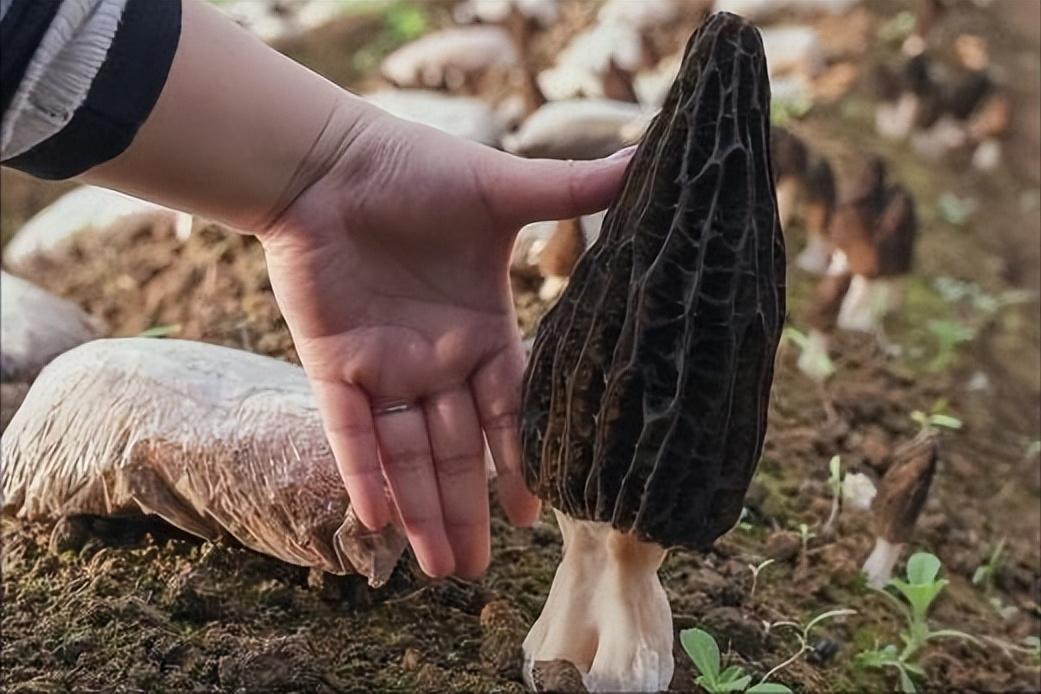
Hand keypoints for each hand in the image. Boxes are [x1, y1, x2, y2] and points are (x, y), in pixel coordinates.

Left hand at [259, 110, 631, 577]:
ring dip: (421, 508)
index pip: (507, 410)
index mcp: (480, 331)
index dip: (519, 460)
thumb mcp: (500, 190)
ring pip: (408, 453)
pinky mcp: (332, 364)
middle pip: (458, 449)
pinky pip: (348, 431)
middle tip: (482, 571)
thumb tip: (645, 156)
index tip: (536, 515)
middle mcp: (435, 360)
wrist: (329, 161)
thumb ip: (568, 193)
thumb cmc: (415, 169)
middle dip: (468, 508)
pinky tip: (377, 522)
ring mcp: (383, 367)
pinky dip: (362, 473)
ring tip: (441, 568)